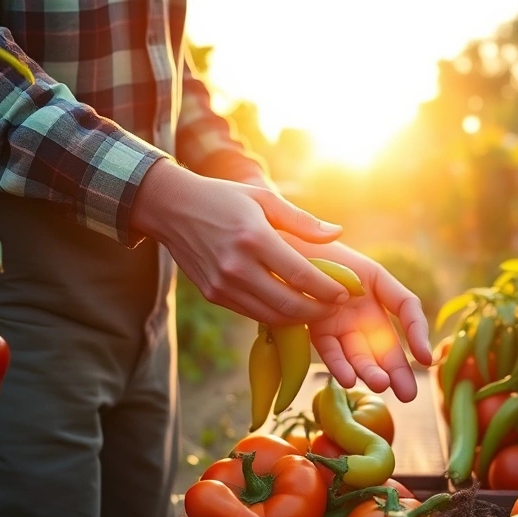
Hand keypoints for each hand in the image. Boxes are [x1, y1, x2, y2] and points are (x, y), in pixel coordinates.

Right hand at [131, 159, 350, 324]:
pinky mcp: (213, 295)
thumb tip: (336, 233)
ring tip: (319, 309)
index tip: (346, 292)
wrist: (171, 208)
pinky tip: (291, 306)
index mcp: (255, 238)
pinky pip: (252, 313)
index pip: (301, 275)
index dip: (329, 289)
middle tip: (336, 306)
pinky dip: (275, 315)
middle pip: (289, 304)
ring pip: (272, 316)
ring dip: (299, 318)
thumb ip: (302, 221)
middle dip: (319, 310)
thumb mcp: (263, 199)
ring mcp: (223, 285)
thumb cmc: (223, 198)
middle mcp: (238, 266)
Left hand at [282, 235, 433, 401]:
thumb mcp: (340, 246)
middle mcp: (364, 307)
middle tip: (408, 394)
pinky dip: (339, 364)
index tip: (424, 358)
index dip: (417, 331)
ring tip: (379, 385)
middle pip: (386, 342)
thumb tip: (369, 265)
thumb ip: (353, 260)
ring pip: (359, 352)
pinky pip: (331, 350)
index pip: (406, 307)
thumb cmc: (313, 243)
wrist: (279, 248)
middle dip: (397, 369)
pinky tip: (348, 378)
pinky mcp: (317, 331)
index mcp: (378, 284)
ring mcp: (342, 322)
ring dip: (369, 371)